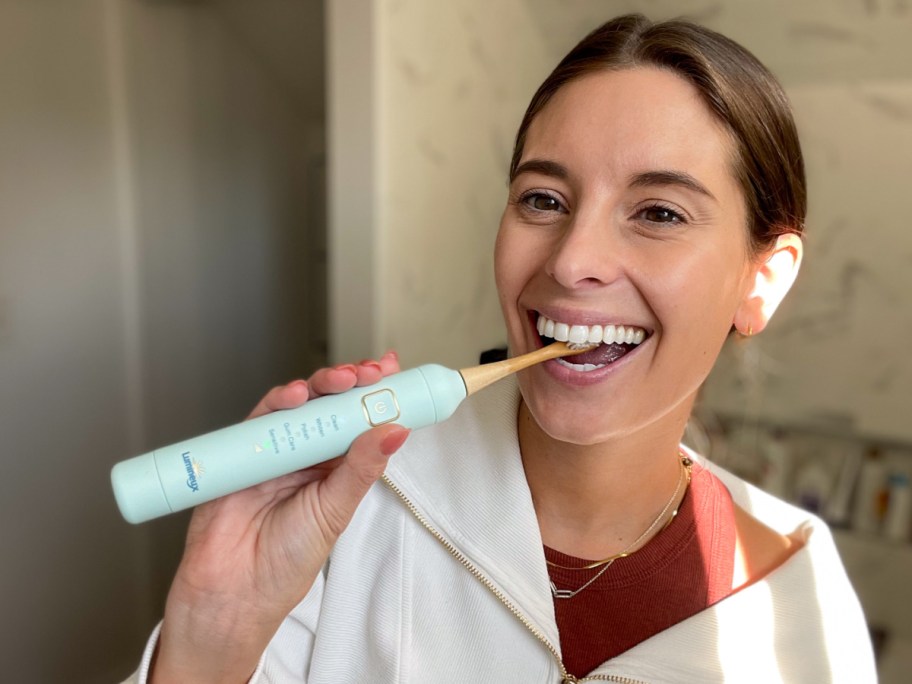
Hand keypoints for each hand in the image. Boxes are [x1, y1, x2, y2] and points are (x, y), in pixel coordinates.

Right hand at [152, 352, 405, 683]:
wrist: (234, 592)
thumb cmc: (286, 560)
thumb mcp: (335, 511)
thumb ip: (362, 469)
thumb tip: (396, 431)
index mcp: (336, 468)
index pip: (360, 421)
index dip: (376, 394)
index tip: (393, 371)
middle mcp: (307, 454)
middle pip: (331, 405)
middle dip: (352, 382)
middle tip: (369, 372)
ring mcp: (275, 449)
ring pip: (300, 404)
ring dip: (321, 385)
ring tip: (342, 379)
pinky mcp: (242, 449)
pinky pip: (261, 417)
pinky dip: (279, 401)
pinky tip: (297, 396)